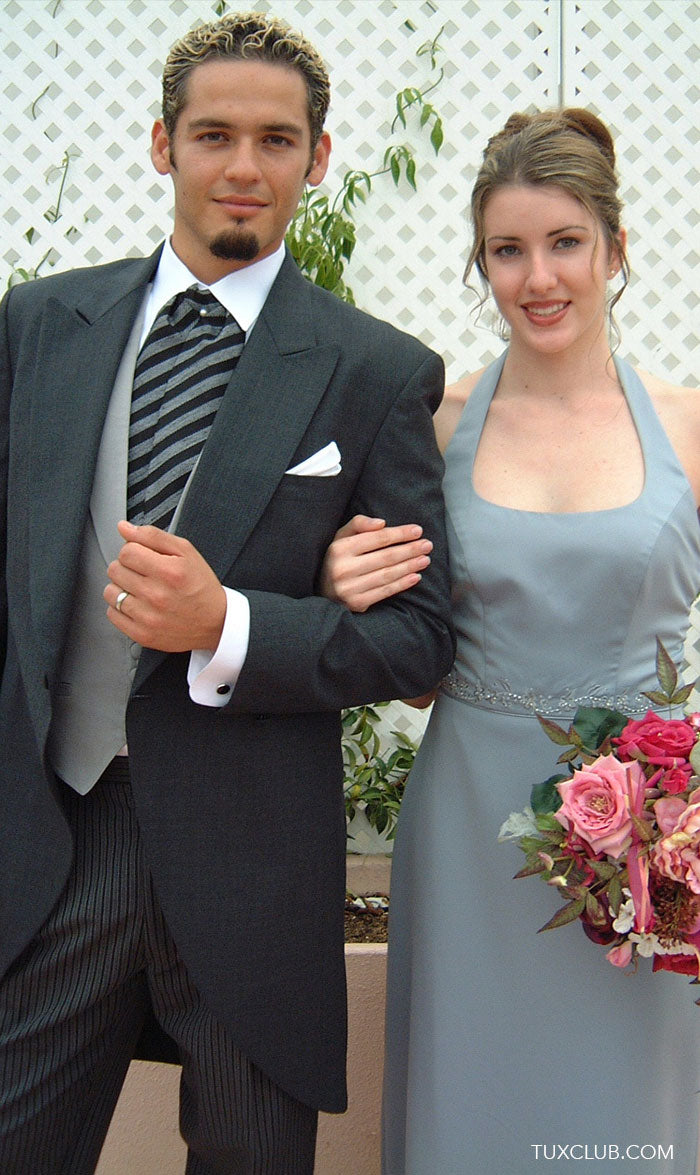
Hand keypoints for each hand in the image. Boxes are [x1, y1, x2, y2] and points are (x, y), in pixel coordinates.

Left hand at [104, 521, 226, 651]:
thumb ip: (153, 536)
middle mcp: (157, 595)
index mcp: (169, 572)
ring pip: (110, 592)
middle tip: (143, 573)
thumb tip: (124, 528)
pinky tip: (138, 605)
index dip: (134, 550)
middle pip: (115, 570)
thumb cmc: (201, 587)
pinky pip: (112, 614)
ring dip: (122, 587)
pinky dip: (120, 608)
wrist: (216, 622)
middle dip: (127, 567)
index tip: (143, 557)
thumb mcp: (186, 552)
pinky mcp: (141, 634)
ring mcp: (147, 617)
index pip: (126, 551)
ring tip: (140, 589)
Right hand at [319, 515, 432, 612]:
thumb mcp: (341, 537)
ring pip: (387, 574)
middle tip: (428, 545)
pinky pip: (385, 591)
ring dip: (410, 566)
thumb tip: (382, 523)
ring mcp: (349, 588)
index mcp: (339, 548)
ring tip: (425, 559)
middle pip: (385, 557)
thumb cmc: (337, 559)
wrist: (322, 592)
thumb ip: (359, 524)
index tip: (418, 530)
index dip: (400, 534)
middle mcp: (343, 568)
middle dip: (410, 550)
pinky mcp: (356, 603)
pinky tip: (415, 576)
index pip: (377, 538)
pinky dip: (402, 584)